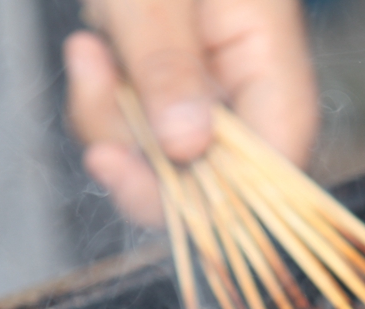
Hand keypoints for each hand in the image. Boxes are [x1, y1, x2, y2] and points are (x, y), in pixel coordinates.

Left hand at [66, 0, 318, 226]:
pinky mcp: (168, 84)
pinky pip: (135, 127)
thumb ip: (170, 67)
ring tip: (88, 54)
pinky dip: (101, 103)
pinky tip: (90, 52)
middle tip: (100, 143)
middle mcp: (247, 86)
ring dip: (110, 125)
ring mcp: (208, 89)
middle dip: (143, 165)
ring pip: (162, 157)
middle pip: (213, 177)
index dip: (222, 199)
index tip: (151, 183)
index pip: (276, 166)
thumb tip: (186, 149)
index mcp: (272, 61)